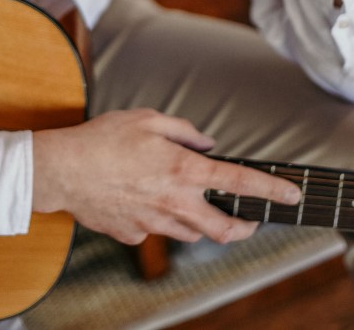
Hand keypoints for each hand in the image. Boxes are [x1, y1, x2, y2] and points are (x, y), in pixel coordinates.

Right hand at [32, 108, 300, 244]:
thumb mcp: (148, 118)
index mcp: (182, 169)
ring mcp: (154, 223)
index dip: (270, 190)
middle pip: (223, 229)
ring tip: (188, 201)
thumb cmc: (103, 138)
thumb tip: (205, 143)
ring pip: (191, 233)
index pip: (238, 181)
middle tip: (250, 220)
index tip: (291, 195)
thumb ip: (184, 130)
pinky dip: (160, 219)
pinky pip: (157, 231)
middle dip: (244, 227)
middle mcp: (174, 202)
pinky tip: (142, 199)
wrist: (62, 170)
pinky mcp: (133, 235)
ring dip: (200, 221)